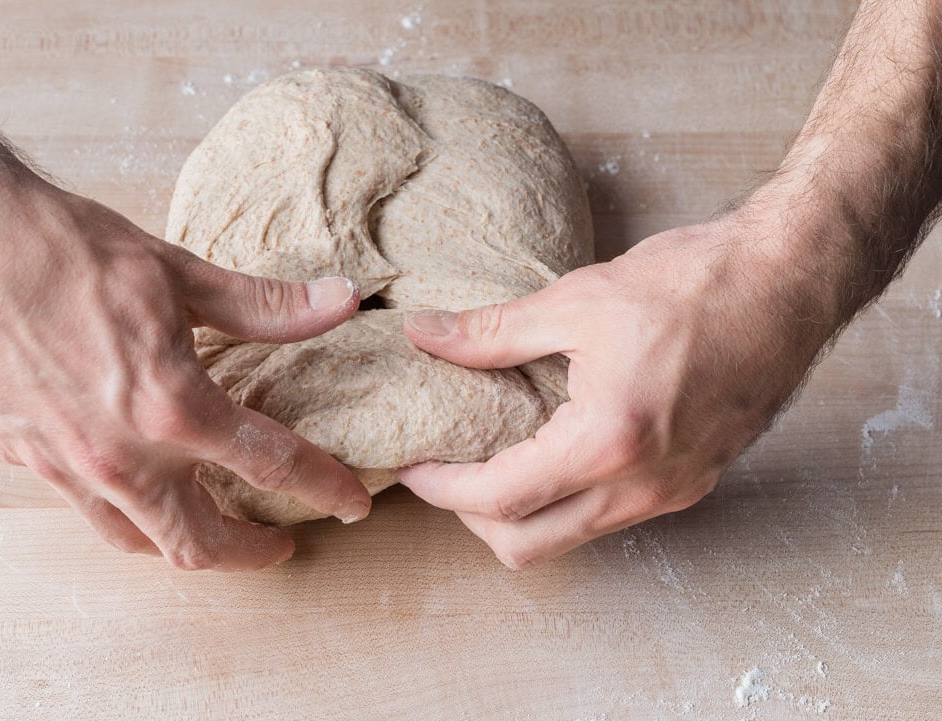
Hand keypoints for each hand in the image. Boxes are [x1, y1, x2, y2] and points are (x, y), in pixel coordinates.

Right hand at [0, 179, 369, 570]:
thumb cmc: (65, 248)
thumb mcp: (178, 274)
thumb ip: (265, 307)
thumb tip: (341, 301)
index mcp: (170, 406)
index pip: (271, 466)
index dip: (324, 487)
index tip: (351, 501)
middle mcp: (118, 454)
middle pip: (200, 543)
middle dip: (252, 552)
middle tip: (282, 541)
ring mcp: (65, 465)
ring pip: (138, 542)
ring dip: (188, 542)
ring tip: (215, 523)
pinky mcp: (23, 458)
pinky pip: (89, 512)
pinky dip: (131, 515)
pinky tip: (144, 485)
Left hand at [400, 213, 834, 568]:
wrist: (788, 282)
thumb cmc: (693, 284)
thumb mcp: (577, 301)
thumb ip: (490, 332)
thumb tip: (424, 335)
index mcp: (608, 442)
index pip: (500, 500)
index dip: (442, 489)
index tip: (414, 466)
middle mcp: (643, 485)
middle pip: (527, 546)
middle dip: (473, 519)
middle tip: (447, 472)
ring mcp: (673, 491)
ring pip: (570, 537)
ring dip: (520, 513)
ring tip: (492, 460)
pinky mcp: (692, 482)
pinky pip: (609, 517)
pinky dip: (565, 501)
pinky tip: (551, 452)